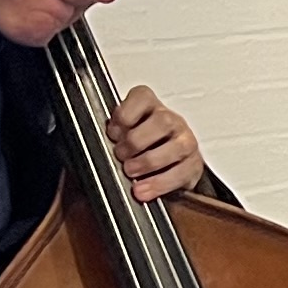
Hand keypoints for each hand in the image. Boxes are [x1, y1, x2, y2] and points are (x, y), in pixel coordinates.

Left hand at [105, 82, 203, 203]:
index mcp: (149, 106)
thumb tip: (95, 146)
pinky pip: (181, 173)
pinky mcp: (193, 164)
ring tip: (131, 172)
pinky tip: (144, 189)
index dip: (124, 115)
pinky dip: (159, 183)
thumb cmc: (137, 148)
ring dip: (149, 162)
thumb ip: (110, 135)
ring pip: (176, 146)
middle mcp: (171, 120)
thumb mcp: (120, 135)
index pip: (142, 97)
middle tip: (121, 155)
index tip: (113, 132)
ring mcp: (185, 141)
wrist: (163, 167)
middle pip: (162, 121)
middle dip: (136, 141)